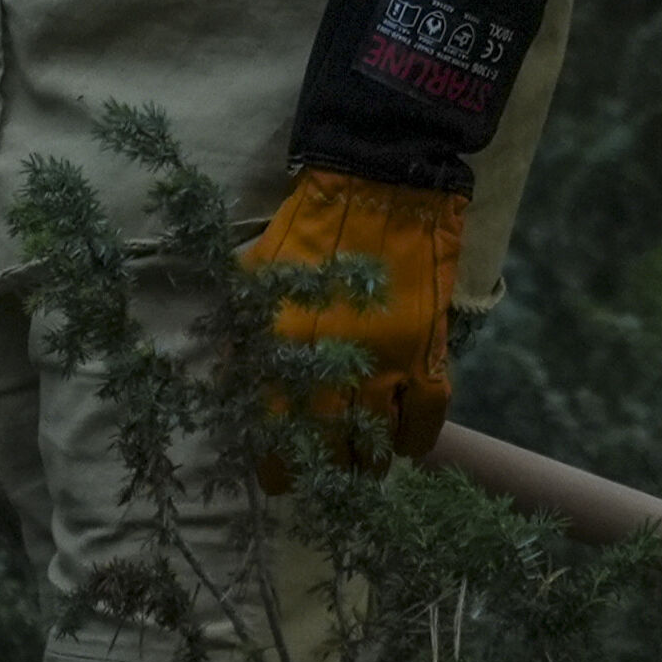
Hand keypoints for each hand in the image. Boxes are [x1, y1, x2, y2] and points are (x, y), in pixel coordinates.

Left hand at [236, 167, 467, 477]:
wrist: (380, 184)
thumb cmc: (307, 227)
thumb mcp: (255, 275)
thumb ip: (244, 328)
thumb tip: (236, 379)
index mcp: (278, 346)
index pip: (272, 434)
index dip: (276, 467)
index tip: (280, 477)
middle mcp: (326, 364)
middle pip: (324, 451)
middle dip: (325, 474)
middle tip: (326, 477)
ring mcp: (381, 361)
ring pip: (373, 445)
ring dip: (367, 464)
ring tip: (363, 466)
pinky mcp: (424, 350)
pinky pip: (425, 418)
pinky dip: (416, 439)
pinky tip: (404, 443)